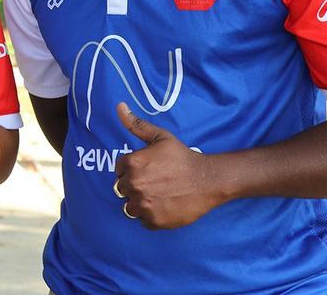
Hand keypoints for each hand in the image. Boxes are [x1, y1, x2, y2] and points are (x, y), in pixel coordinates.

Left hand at [114, 102, 224, 228]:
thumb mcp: (160, 137)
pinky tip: (163, 205)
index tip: (148, 169)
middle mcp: (134, 184)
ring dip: (139, 202)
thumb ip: (136, 124)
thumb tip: (119, 106)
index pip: (119, 169)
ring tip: (157, 195)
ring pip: (129, 206)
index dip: (132, 168)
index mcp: (132, 163)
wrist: (208, 180)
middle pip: (121, 188)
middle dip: (134, 185)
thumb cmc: (183, 157)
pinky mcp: (153, 220)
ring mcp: (143, 204)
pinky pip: (142, 220)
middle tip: (154, 182)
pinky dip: (150, 215)